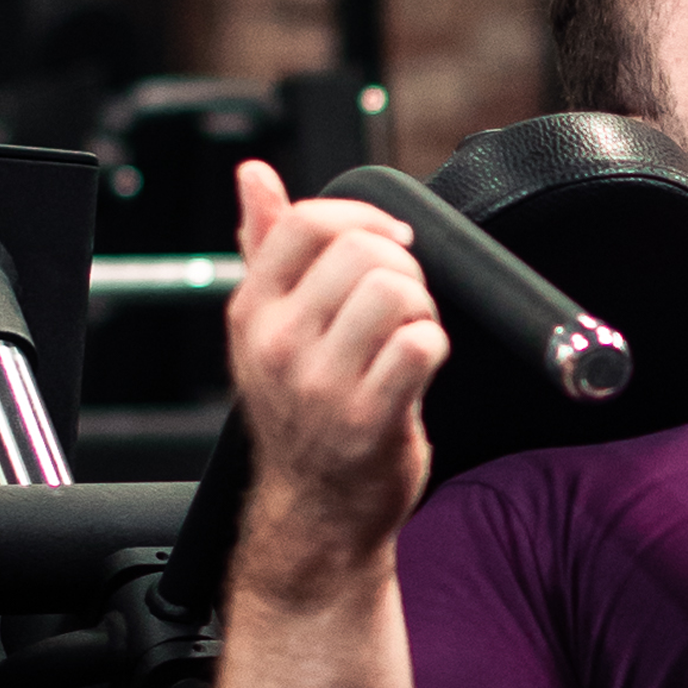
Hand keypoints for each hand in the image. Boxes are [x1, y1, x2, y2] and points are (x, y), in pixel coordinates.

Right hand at [224, 155, 447, 594]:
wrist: (316, 510)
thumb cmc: (303, 416)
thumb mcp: (268, 328)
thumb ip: (265, 249)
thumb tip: (255, 176)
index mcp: (252, 311)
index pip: (307, 223)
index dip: (366, 218)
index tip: (392, 241)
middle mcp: (279, 344)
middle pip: (363, 253)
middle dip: (404, 269)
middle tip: (405, 305)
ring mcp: (322, 384)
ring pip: (397, 292)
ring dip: (422, 308)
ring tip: (410, 336)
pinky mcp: (369, 419)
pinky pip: (422, 345)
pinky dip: (435, 346)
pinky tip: (420, 367)